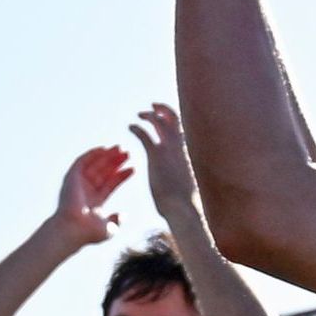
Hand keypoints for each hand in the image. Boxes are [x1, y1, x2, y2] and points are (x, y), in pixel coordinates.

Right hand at [49, 144, 131, 250]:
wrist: (73, 229)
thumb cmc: (88, 233)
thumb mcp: (108, 229)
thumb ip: (116, 221)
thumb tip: (123, 215)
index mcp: (94, 201)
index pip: (110, 185)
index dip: (121, 176)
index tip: (133, 169)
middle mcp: (86, 191)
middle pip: (103, 172)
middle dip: (115, 163)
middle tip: (128, 153)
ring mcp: (78, 183)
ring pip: (94, 165)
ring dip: (107, 156)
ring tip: (120, 149)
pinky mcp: (72, 177)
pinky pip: (82, 161)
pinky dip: (92, 154)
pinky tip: (104, 148)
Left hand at [129, 103, 205, 228]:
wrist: (183, 209)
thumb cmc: (183, 206)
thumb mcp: (183, 189)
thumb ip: (180, 183)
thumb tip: (181, 191)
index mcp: (185, 154)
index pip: (180, 130)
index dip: (172, 121)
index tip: (162, 117)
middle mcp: (179, 148)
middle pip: (174, 118)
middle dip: (163, 109)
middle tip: (152, 106)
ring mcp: (168, 150)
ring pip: (159, 122)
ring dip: (148, 115)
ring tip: (139, 115)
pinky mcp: (156, 156)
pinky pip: (145, 134)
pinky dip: (137, 128)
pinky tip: (130, 127)